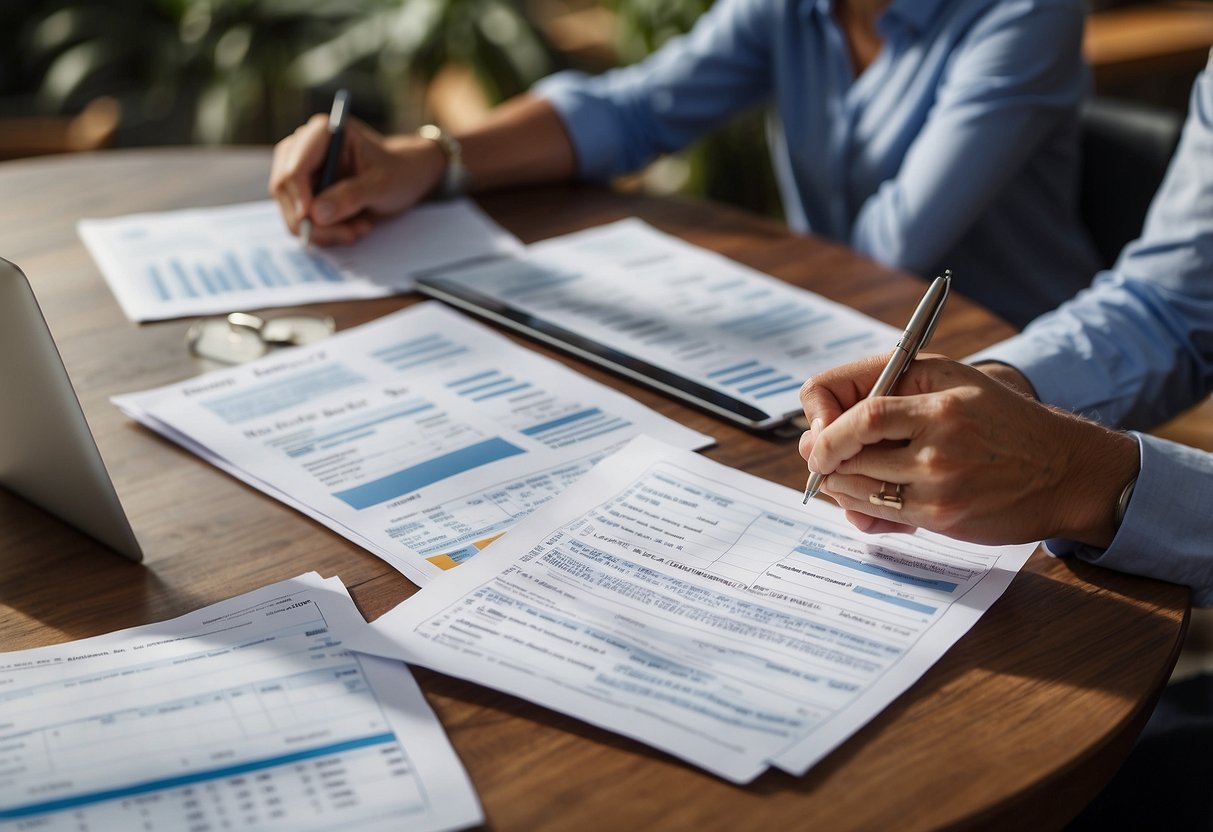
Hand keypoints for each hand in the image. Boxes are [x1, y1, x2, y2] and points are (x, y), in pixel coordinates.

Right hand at [268, 115, 444, 245]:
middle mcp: (304, 149)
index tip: (312, 220)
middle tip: (348, 235)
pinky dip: (325, 233)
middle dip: (312, 220)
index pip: (295, 165)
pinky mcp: (304, 195)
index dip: (299, 195)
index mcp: (322, 133)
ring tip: (358, 230)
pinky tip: (352, 229)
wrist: (405, 179)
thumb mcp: (382, 184)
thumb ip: (351, 196)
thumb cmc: (397, 173)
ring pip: (291, 210)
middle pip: (285, 189)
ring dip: (323, 231)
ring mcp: (301, 173)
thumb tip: (316, 214)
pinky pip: (302, 222)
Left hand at [798, 355, 1138, 547]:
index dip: (826, 425)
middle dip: (822, 457)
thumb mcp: (948, 379)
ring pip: (857, 486)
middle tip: (820, 457)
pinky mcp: (943, 515)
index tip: (818, 432)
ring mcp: (942, 481)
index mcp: (940, 397)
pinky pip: (879, 513)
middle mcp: (942, 439)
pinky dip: (860, 506)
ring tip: (842, 474)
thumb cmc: (997, 420)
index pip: (862, 414)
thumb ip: (885, 389)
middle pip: (850, 453)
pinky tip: (867, 498)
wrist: (1063, 470)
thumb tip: (820, 427)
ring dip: (837, 482)